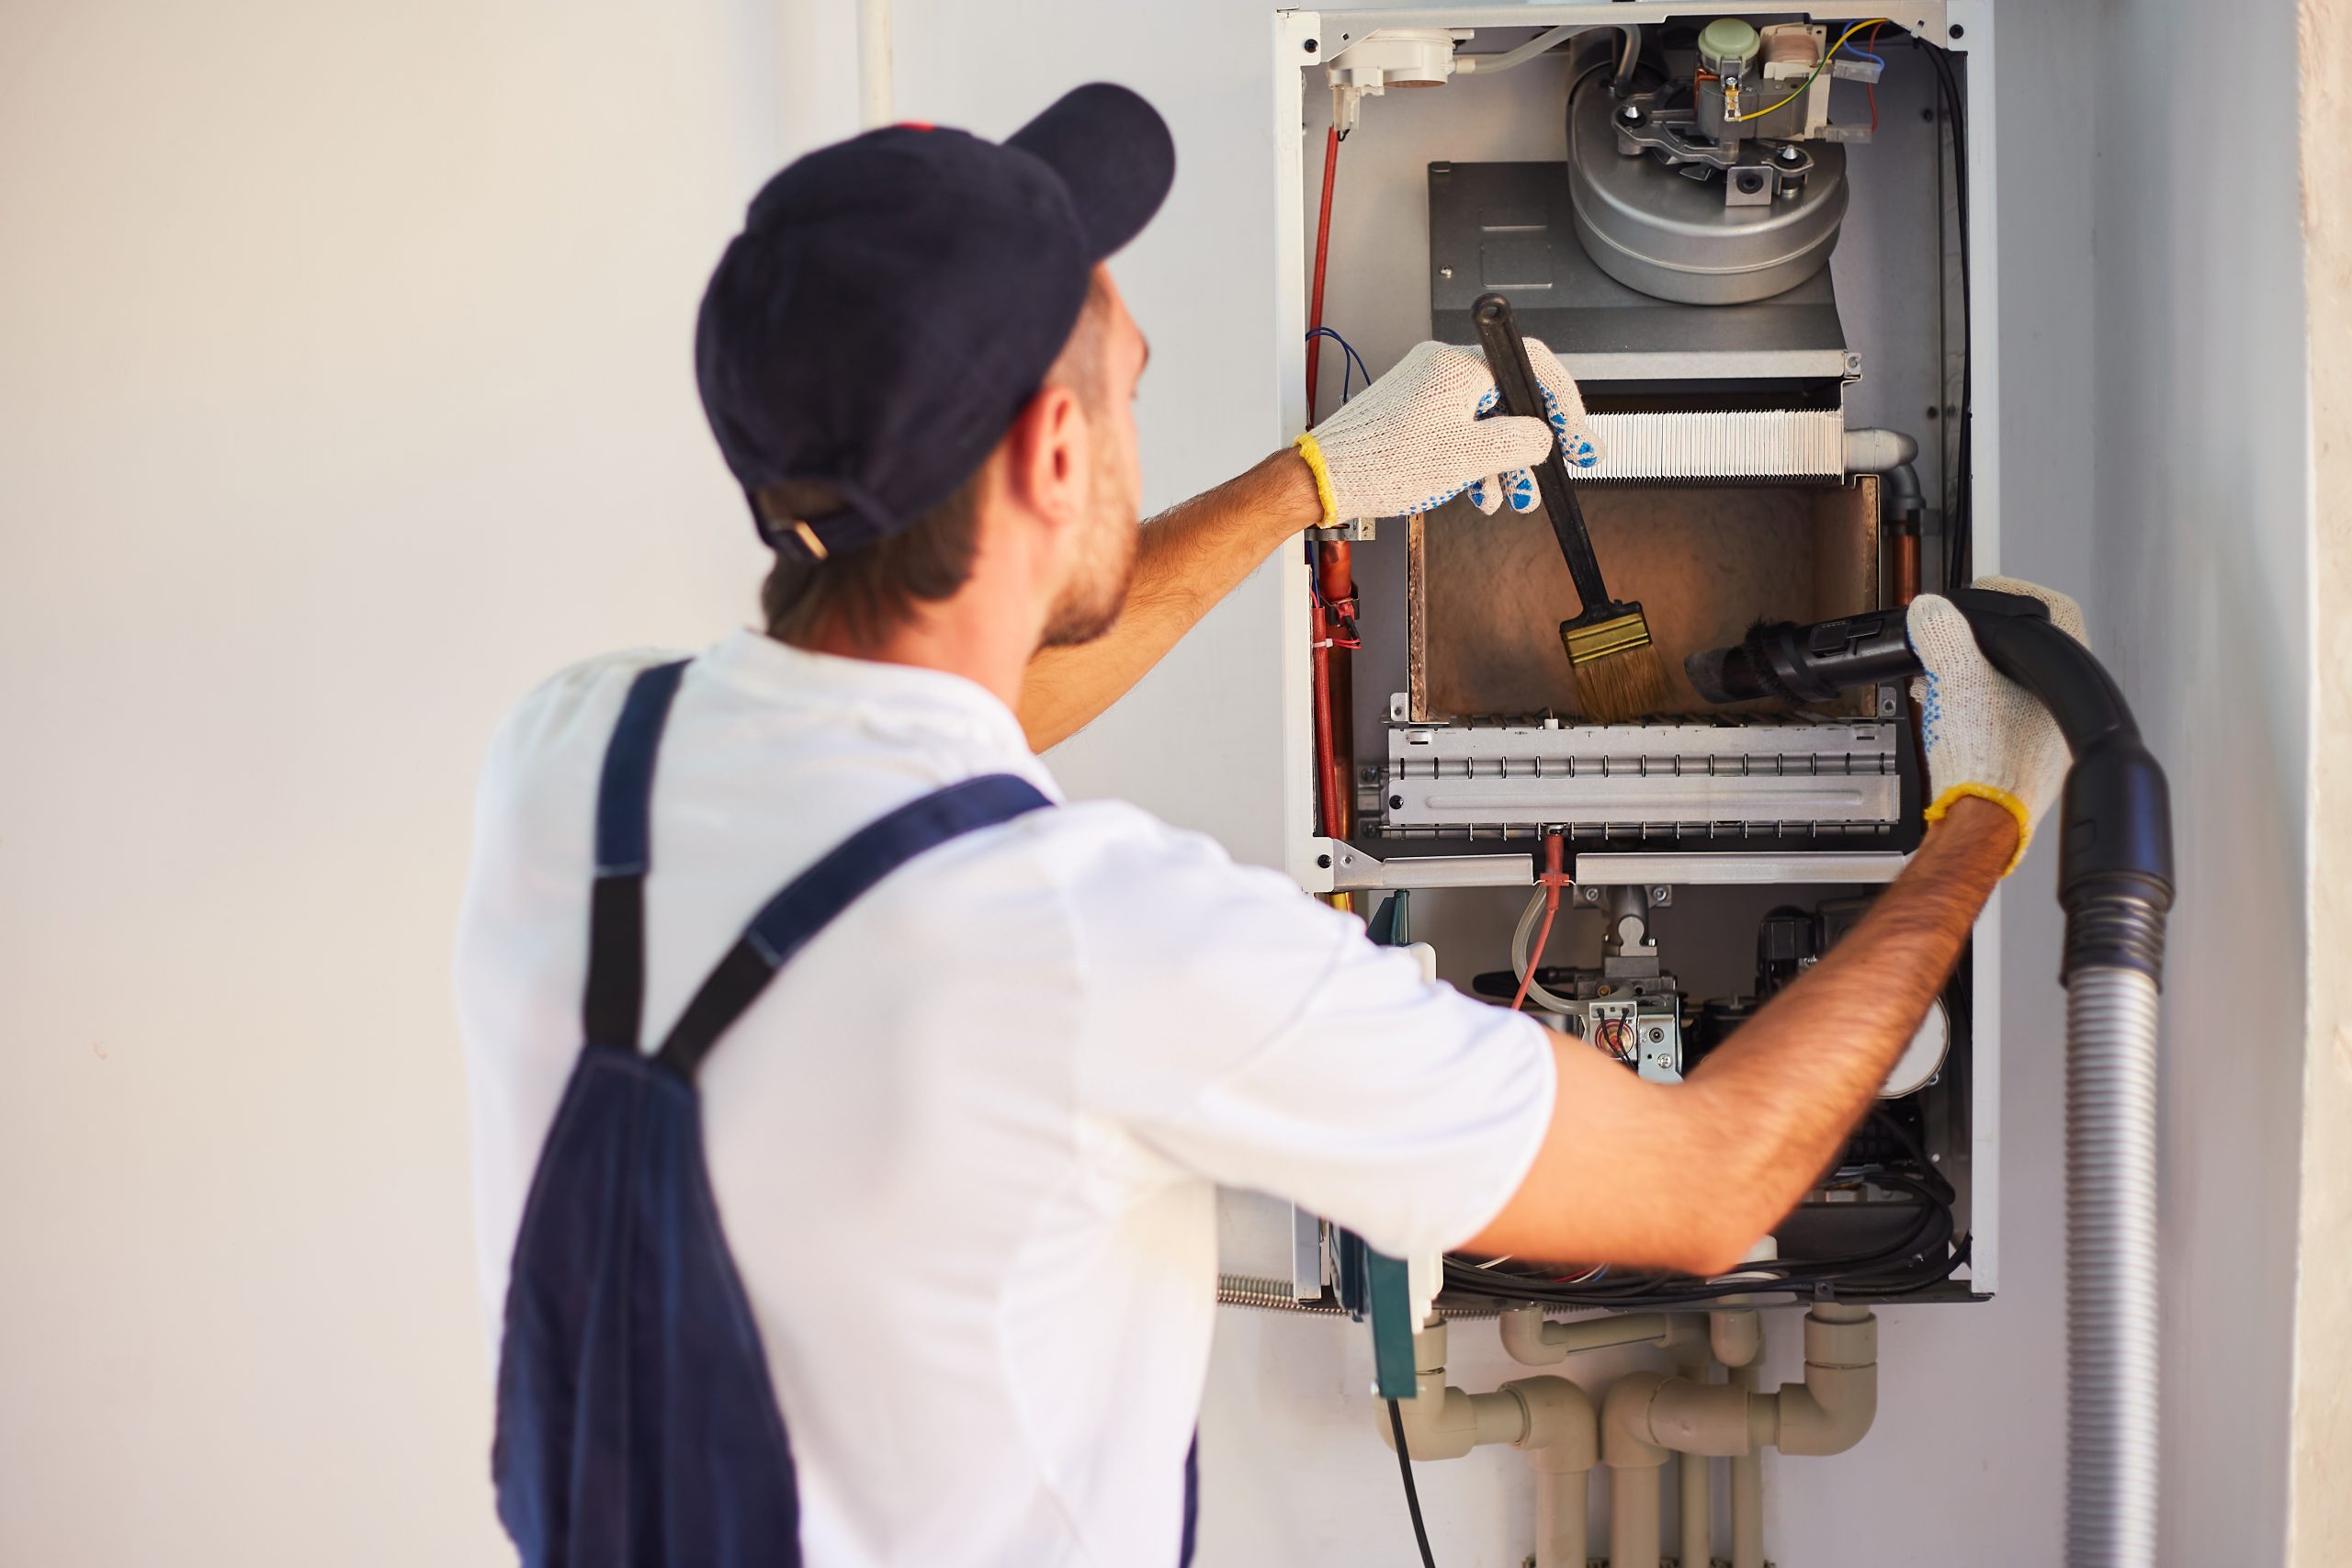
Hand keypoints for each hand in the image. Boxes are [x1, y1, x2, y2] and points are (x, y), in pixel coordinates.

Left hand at [1293, 339, 1602, 525]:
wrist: (1324, 479)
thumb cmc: (1379, 463)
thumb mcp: (1468, 457)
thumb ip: (1519, 441)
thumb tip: (1544, 436)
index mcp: (1458, 366)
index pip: (1532, 364)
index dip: (1564, 403)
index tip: (1578, 436)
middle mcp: (1441, 368)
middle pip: (1509, 397)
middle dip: (1532, 443)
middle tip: (1551, 473)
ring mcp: (1425, 388)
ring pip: (1484, 419)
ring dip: (1503, 460)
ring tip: (1510, 497)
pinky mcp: (1412, 410)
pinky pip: (1458, 428)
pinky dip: (1475, 458)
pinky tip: (1478, 490)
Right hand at [1907, 575, 2087, 872]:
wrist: (1982, 822)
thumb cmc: (1988, 763)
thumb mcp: (1956, 681)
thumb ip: (1942, 636)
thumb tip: (1931, 610)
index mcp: (2059, 678)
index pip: (2049, 611)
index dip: (2009, 596)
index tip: (1977, 599)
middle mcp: (2061, 706)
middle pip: (2024, 650)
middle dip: (1981, 640)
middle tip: (1952, 635)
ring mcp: (2047, 735)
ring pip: (2010, 684)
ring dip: (1974, 674)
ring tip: (1939, 674)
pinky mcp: (2024, 757)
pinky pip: (2001, 714)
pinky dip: (1975, 704)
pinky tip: (1947, 710)